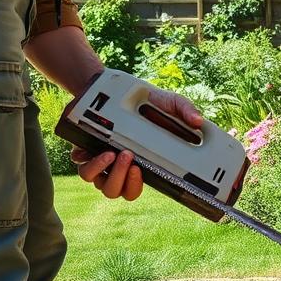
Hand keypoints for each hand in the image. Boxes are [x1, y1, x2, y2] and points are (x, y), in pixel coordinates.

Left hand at [73, 87, 201, 201]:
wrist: (116, 89)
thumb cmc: (147, 102)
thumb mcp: (169, 103)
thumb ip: (185, 110)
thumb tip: (198, 121)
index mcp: (140, 163)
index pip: (135, 188)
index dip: (135, 186)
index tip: (140, 170)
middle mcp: (118, 168)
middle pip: (115, 191)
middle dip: (121, 178)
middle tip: (128, 156)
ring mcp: (101, 162)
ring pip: (98, 183)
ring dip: (104, 171)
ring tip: (111, 153)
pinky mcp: (84, 152)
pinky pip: (82, 167)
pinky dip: (88, 162)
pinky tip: (95, 150)